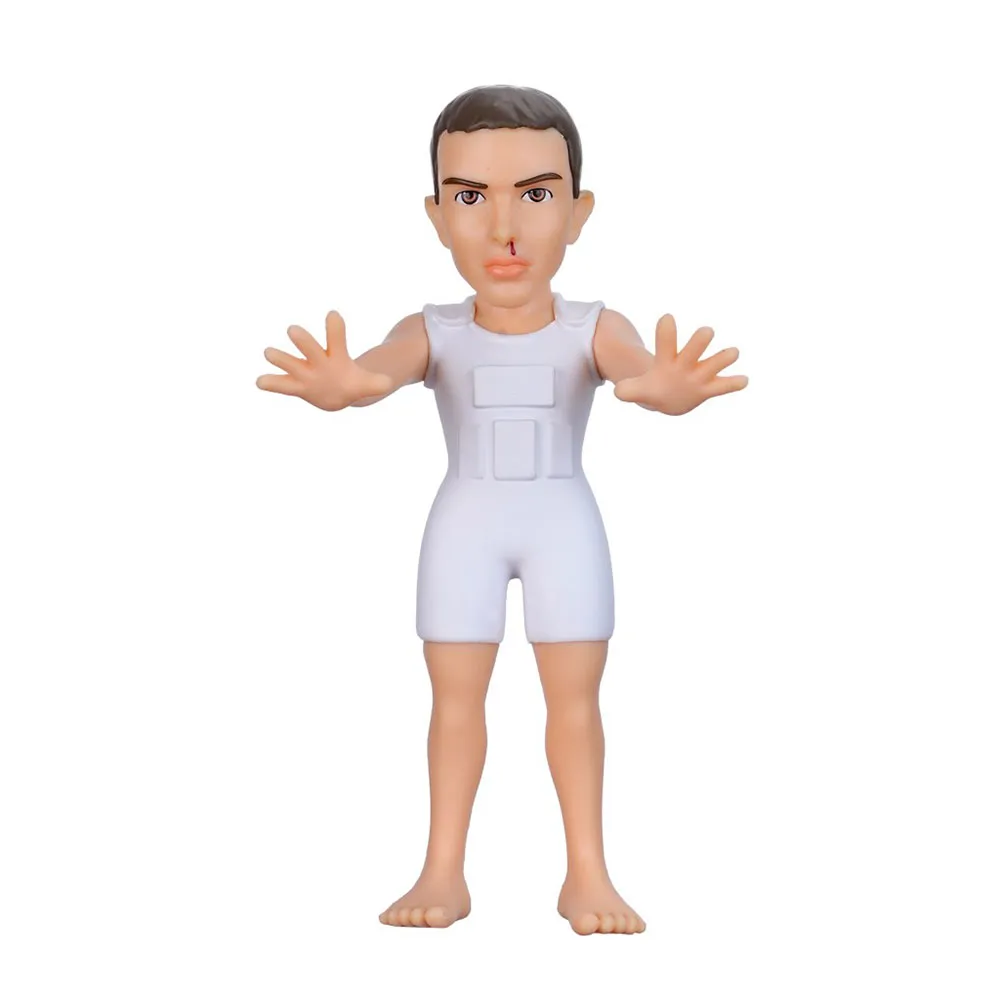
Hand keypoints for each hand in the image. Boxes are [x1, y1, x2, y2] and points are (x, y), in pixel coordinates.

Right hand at [256, 311, 392, 410]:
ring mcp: (304, 371)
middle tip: (294, 330)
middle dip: (303, 340)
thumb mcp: (367, 385)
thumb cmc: (352, 383)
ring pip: (289, 362)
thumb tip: (388, 384)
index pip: (336, 337)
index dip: (335, 327)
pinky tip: (260, 382)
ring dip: (280, 358)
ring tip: (269, 353)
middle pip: (309, 346)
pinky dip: (270, 383)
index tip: (333, 315)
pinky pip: (281, 385)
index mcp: (335, 354)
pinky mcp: (295, 386)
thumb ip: (376, 383)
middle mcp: (316, 359)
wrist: (337, 390)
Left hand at [613, 314, 747, 414]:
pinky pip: (724, 386)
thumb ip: (628, 390)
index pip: (666, 341)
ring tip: (732, 353)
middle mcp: (687, 362)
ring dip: (724, 357)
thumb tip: (618, 392)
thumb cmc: (653, 387)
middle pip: (696, 346)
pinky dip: (734, 383)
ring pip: (715, 362)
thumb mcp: (638, 390)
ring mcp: (700, 374)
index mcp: (668, 359)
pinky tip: (743, 380)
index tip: (666, 318)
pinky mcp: (709, 388)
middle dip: (700, 339)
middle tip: (706, 332)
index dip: (666, 330)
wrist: (667, 395)